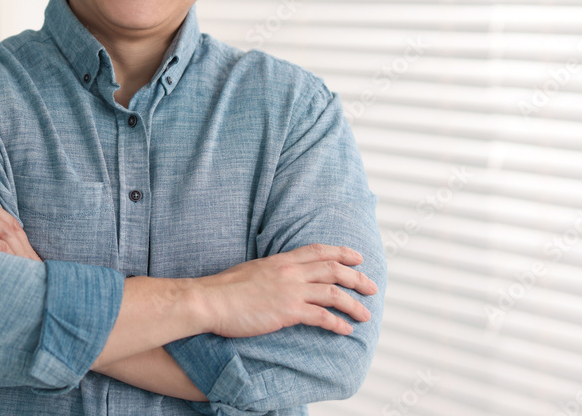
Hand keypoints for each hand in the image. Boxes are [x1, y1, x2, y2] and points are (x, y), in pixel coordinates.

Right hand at [197, 243, 375, 337]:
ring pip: (333, 293)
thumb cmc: (224, 289)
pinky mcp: (288, 311)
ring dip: (354, 304)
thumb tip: (280, 278)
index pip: (318, 251)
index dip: (342, 252)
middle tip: (372, 287)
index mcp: (281, 260)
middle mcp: (290, 272)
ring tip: (365, 314)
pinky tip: (346, 330)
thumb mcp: (252, 271)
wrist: (210, 300)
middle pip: (333, 269)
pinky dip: (338, 323)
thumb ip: (271, 272)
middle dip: (357, 278)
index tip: (358, 257)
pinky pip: (322, 316)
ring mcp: (290, 291)